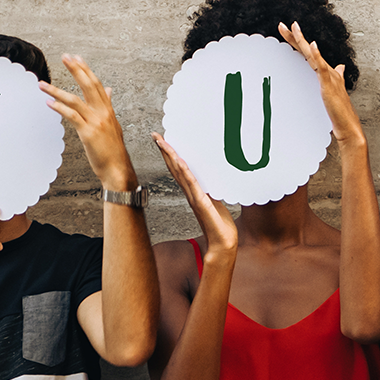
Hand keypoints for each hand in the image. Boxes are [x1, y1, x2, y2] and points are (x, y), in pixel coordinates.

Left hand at [41, 55, 134, 190]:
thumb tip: (109, 90)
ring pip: (76, 100)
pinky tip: (49, 103)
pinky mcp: (88, 133)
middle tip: (65, 57)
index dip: (86, 70)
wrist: (118, 169)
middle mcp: (104, 113)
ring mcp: (96, 122)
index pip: (97, 84)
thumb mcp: (113, 124)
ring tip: (42, 84)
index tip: (76, 57)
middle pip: (89, 86)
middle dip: (76, 70)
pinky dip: (59, 108)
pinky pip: (72, 116)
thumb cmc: (113, 150)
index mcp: (108, 110)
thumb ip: (108, 105)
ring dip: (56, 91)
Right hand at [153, 133, 237, 253]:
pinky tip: (180, 161)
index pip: (179, 170)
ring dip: (171, 156)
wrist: (223, 245)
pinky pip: (192, 185)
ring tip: (162, 142)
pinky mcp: (202, 204)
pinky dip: (185, 172)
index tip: (163, 140)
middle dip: (165, 151)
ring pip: (180, 173)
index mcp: (194, 192)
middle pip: (175, 168)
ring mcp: (195, 198)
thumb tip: (212, 181)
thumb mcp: (217, 203)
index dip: (171, 155)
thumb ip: (212, 193)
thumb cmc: (221, 226)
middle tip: (156, 135)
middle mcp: (191, 193)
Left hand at [279, 22, 362, 145]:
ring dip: (302, 41)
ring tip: (294, 28)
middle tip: (283, 25)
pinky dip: (316, 54)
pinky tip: (312, 45)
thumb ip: (337, 76)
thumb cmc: (340, 109)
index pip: (308, 53)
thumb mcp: (335, 89)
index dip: (298, 41)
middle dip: (295, 36)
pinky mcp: (329, 83)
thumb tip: (340, 67)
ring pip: (312, 55)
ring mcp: (328, 75)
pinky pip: (320, 66)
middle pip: (307, 50)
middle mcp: (328, 70)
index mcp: (326, 71)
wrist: (347, 123)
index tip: (286, 31)